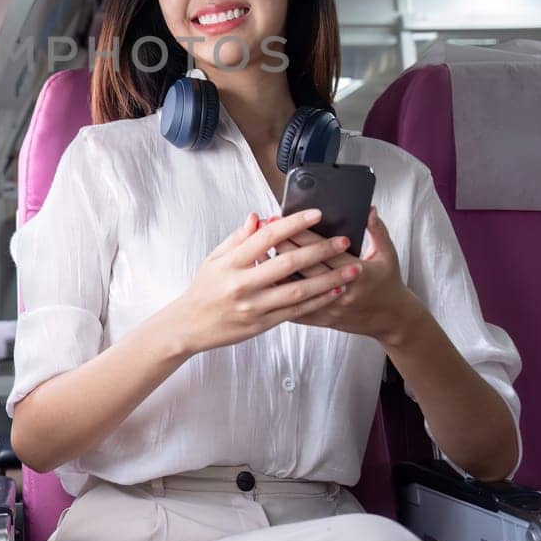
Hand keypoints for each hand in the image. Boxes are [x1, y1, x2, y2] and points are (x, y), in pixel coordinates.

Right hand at [165, 209, 357, 356]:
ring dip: (328, 279)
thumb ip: (239, 237)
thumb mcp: (215, 258)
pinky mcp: (262, 323)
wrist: (190, 326)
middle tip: (343, 241)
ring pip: (298, 290)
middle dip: (319, 250)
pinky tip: (334, 290)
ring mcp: (254, 306)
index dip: (294, 223)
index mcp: (232, 262)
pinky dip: (318, 300)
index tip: (316, 214)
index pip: (268, 236)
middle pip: (288, 263)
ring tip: (351, 268)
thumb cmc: (204, 289)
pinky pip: (296, 311)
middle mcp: (243, 284)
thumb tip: (258, 216)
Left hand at [277, 207, 424, 340]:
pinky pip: (294, 310)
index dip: (299, 233)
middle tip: (263, 230)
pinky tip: (265, 282)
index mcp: (358, 273)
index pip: (322, 250)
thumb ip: (377, 229)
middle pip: (303, 267)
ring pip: (294, 290)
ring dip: (275, 271)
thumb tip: (367, 207)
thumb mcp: (388, 254)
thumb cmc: (388, 283)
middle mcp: (341, 292)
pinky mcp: (321, 320)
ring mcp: (329, 308)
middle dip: (281, 246)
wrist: (391, 320)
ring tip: (257, 254)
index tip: (281, 219)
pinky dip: (279, 296)